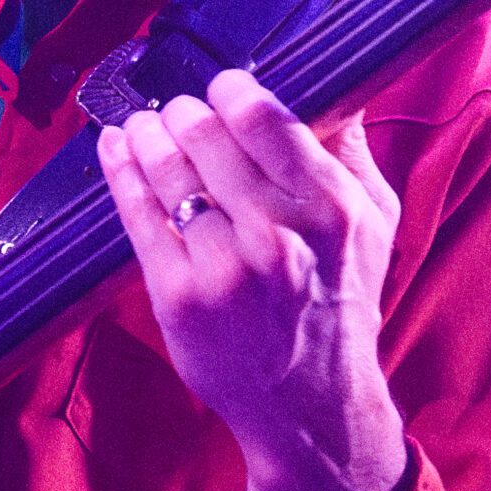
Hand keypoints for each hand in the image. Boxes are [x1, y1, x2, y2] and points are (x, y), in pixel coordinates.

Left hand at [97, 67, 407, 490]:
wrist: (311, 406)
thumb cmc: (341, 302)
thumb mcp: (374, 223)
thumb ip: (354, 151)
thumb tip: (338, 84)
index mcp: (330, 208)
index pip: (265, 120)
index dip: (232, 91)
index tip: (222, 87)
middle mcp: (277, 235)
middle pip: (205, 137)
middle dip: (183, 112)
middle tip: (178, 110)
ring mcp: (223, 269)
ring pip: (166, 171)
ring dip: (146, 134)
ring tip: (143, 125)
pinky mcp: (179, 297)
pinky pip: (138, 216)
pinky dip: (121, 172)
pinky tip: (116, 150)